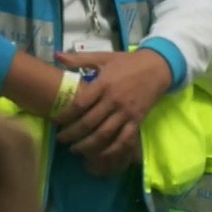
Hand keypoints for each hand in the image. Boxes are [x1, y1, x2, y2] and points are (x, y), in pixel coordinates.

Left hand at [51, 50, 170, 172]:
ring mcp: (126, 112)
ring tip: (74, 149)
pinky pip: (123, 140)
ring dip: (87, 145)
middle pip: (89, 123)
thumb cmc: (126, 62)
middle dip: (72, 134)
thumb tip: (56, 55)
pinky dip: (111, 150)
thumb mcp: (103, 57)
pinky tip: (100, 155)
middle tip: (60, 139)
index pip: (80, 104)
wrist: (156, 68)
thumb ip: (79, 59)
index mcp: (103, 84)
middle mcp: (114, 100)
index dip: (65, 115)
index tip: (55, 121)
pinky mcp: (137, 121)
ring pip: (104, 134)